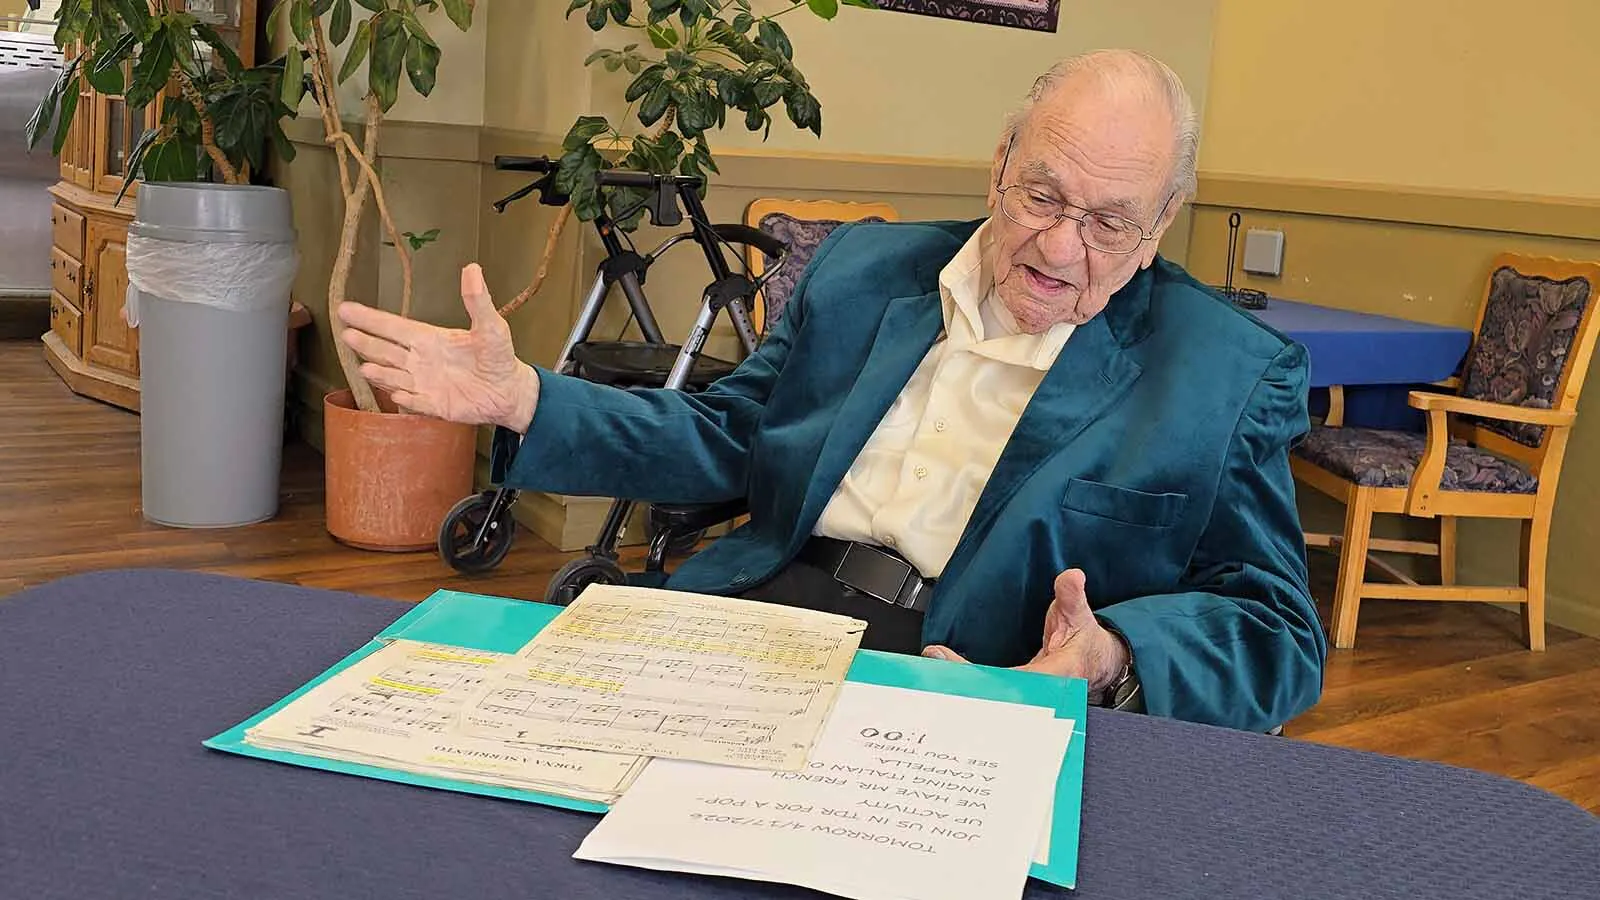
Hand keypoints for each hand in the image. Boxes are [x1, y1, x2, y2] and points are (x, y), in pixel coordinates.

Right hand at [337, 264, 538, 431]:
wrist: (509, 391)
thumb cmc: (497, 357)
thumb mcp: (490, 327)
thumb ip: (477, 301)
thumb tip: (473, 269)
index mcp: (430, 339)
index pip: (394, 327)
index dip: (371, 319)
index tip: (346, 309)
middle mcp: (421, 361)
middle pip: (387, 351)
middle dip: (367, 344)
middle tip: (347, 335)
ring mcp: (425, 384)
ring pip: (396, 377)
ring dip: (381, 374)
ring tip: (365, 368)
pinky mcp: (436, 405)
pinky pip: (417, 403)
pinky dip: (408, 400)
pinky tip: (398, 395)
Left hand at [922, 569, 1129, 699]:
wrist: (1096, 664)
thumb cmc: (1086, 642)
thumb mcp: (1081, 615)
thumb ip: (1072, 596)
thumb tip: (1072, 577)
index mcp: (1060, 673)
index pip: (1021, 680)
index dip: (990, 677)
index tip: (963, 667)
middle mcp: (1043, 691)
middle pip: (999, 694)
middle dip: (965, 681)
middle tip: (936, 661)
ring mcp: (1030, 697)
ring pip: (992, 698)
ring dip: (962, 684)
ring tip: (934, 666)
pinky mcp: (1018, 695)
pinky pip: (991, 693)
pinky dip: (969, 684)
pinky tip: (946, 676)